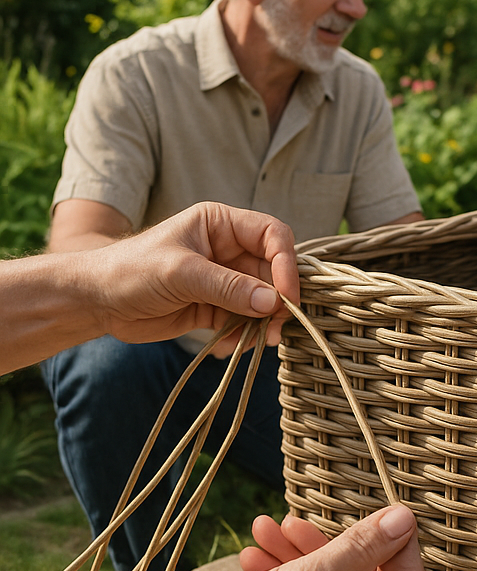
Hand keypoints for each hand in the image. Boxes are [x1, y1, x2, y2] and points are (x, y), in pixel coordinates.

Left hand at [93, 201, 299, 351]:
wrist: (96, 302)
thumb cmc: (130, 271)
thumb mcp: (181, 273)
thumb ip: (228, 286)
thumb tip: (273, 302)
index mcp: (221, 225)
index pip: (273, 236)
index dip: (286, 263)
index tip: (287, 295)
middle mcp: (228, 250)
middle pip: (273, 271)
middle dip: (278, 299)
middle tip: (277, 325)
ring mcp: (224, 280)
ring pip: (263, 299)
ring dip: (266, 321)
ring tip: (261, 340)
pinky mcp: (216, 307)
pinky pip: (245, 320)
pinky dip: (246, 334)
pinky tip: (232, 345)